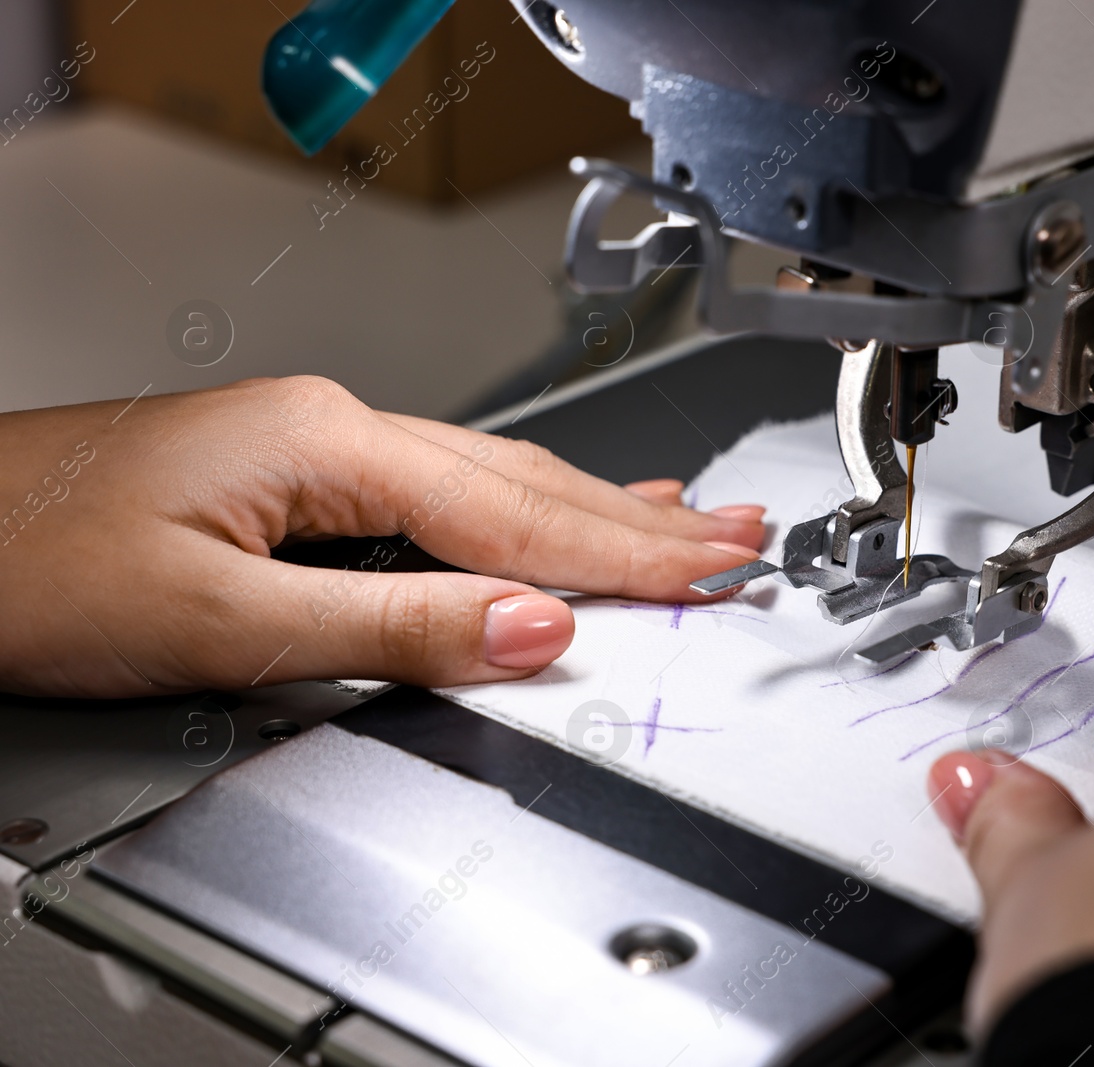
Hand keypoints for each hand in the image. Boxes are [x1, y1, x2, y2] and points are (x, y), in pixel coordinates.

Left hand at [0, 377, 764, 696]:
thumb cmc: (35, 563)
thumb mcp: (223, 617)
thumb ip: (393, 626)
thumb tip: (532, 628)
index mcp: (330, 444)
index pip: (518, 514)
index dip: (626, 557)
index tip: (711, 577)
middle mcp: (335, 428)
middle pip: (524, 481)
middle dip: (640, 521)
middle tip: (736, 541)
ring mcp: (318, 446)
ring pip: (493, 480)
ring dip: (596, 509)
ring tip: (684, 519)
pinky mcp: (298, 476)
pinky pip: (444, 490)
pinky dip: (523, 509)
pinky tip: (552, 508)